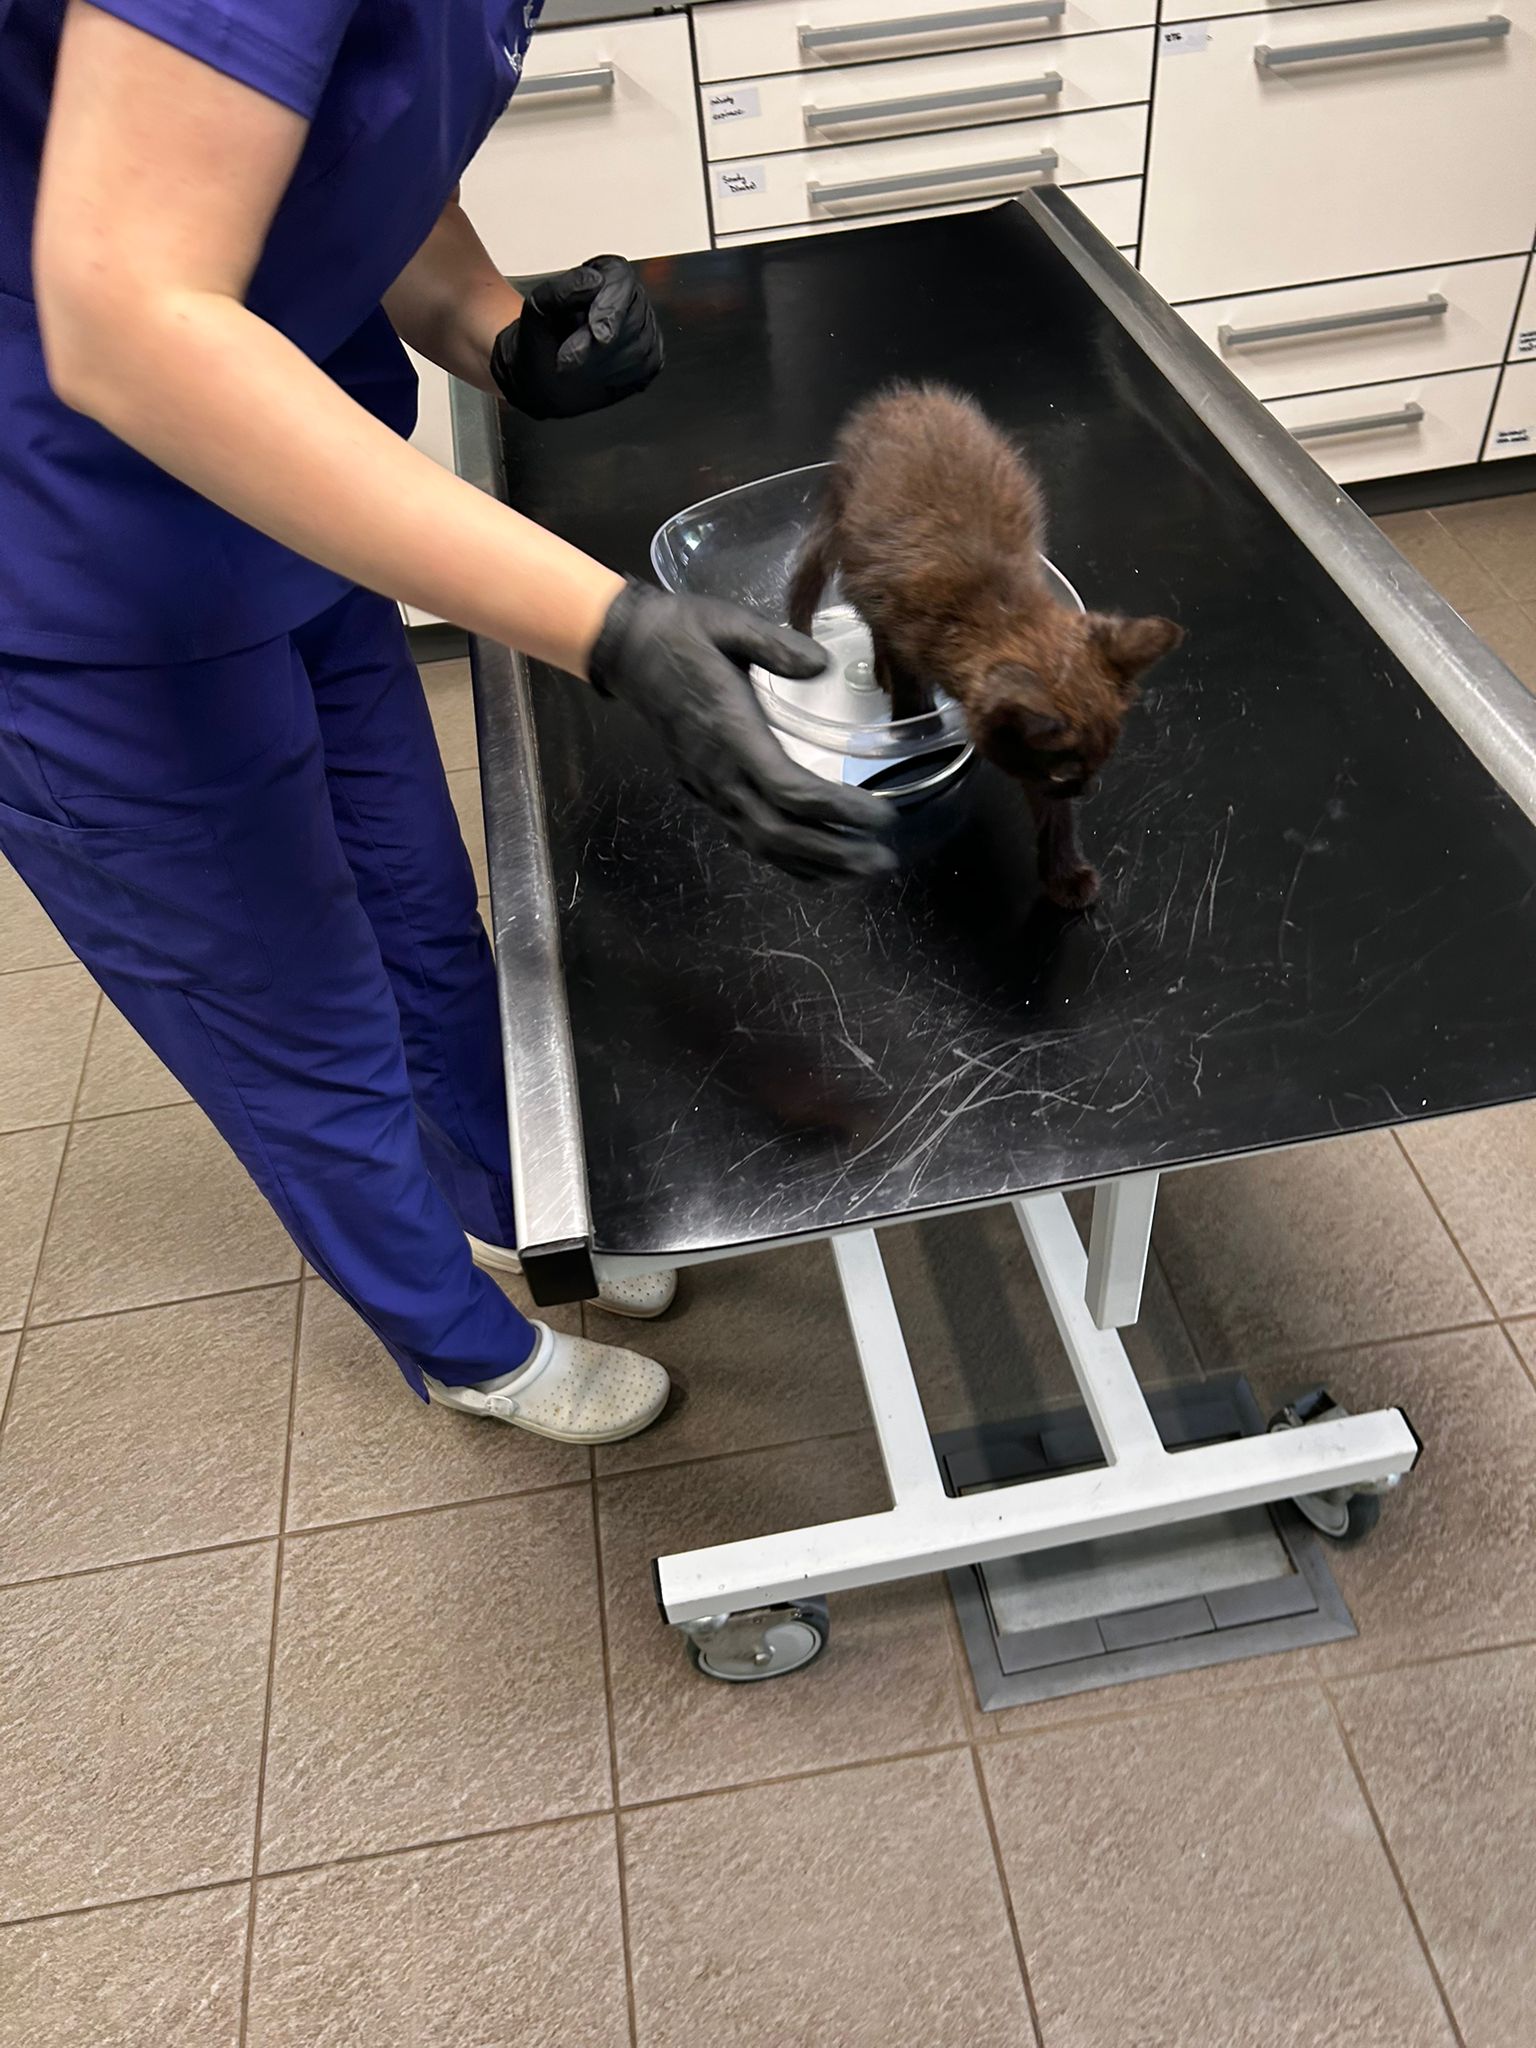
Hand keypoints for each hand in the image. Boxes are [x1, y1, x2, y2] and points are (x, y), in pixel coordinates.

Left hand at [490, 255, 662, 420]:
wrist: (541, 378)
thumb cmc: (541, 340)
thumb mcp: (539, 308)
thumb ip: (562, 289)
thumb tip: (594, 280)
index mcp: (604, 274)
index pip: (621, 281)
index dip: (611, 309)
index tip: (597, 334)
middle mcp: (628, 298)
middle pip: (634, 318)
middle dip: (600, 346)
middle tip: (570, 360)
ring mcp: (643, 328)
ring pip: (640, 346)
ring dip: (605, 364)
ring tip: (577, 367)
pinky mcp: (650, 357)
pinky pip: (646, 366)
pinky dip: (619, 376)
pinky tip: (597, 375)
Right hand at [586, 582, 895, 881]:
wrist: (628, 649)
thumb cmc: (682, 633)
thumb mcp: (730, 625)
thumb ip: (777, 646)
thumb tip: (822, 665)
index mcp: (731, 734)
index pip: (791, 791)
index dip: (839, 810)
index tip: (882, 814)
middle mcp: (720, 774)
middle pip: (781, 833)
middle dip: (835, 853)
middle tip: (883, 860)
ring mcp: (710, 788)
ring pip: (763, 846)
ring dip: (815, 866)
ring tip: (860, 871)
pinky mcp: (707, 792)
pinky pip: (748, 839)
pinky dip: (787, 860)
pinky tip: (818, 867)